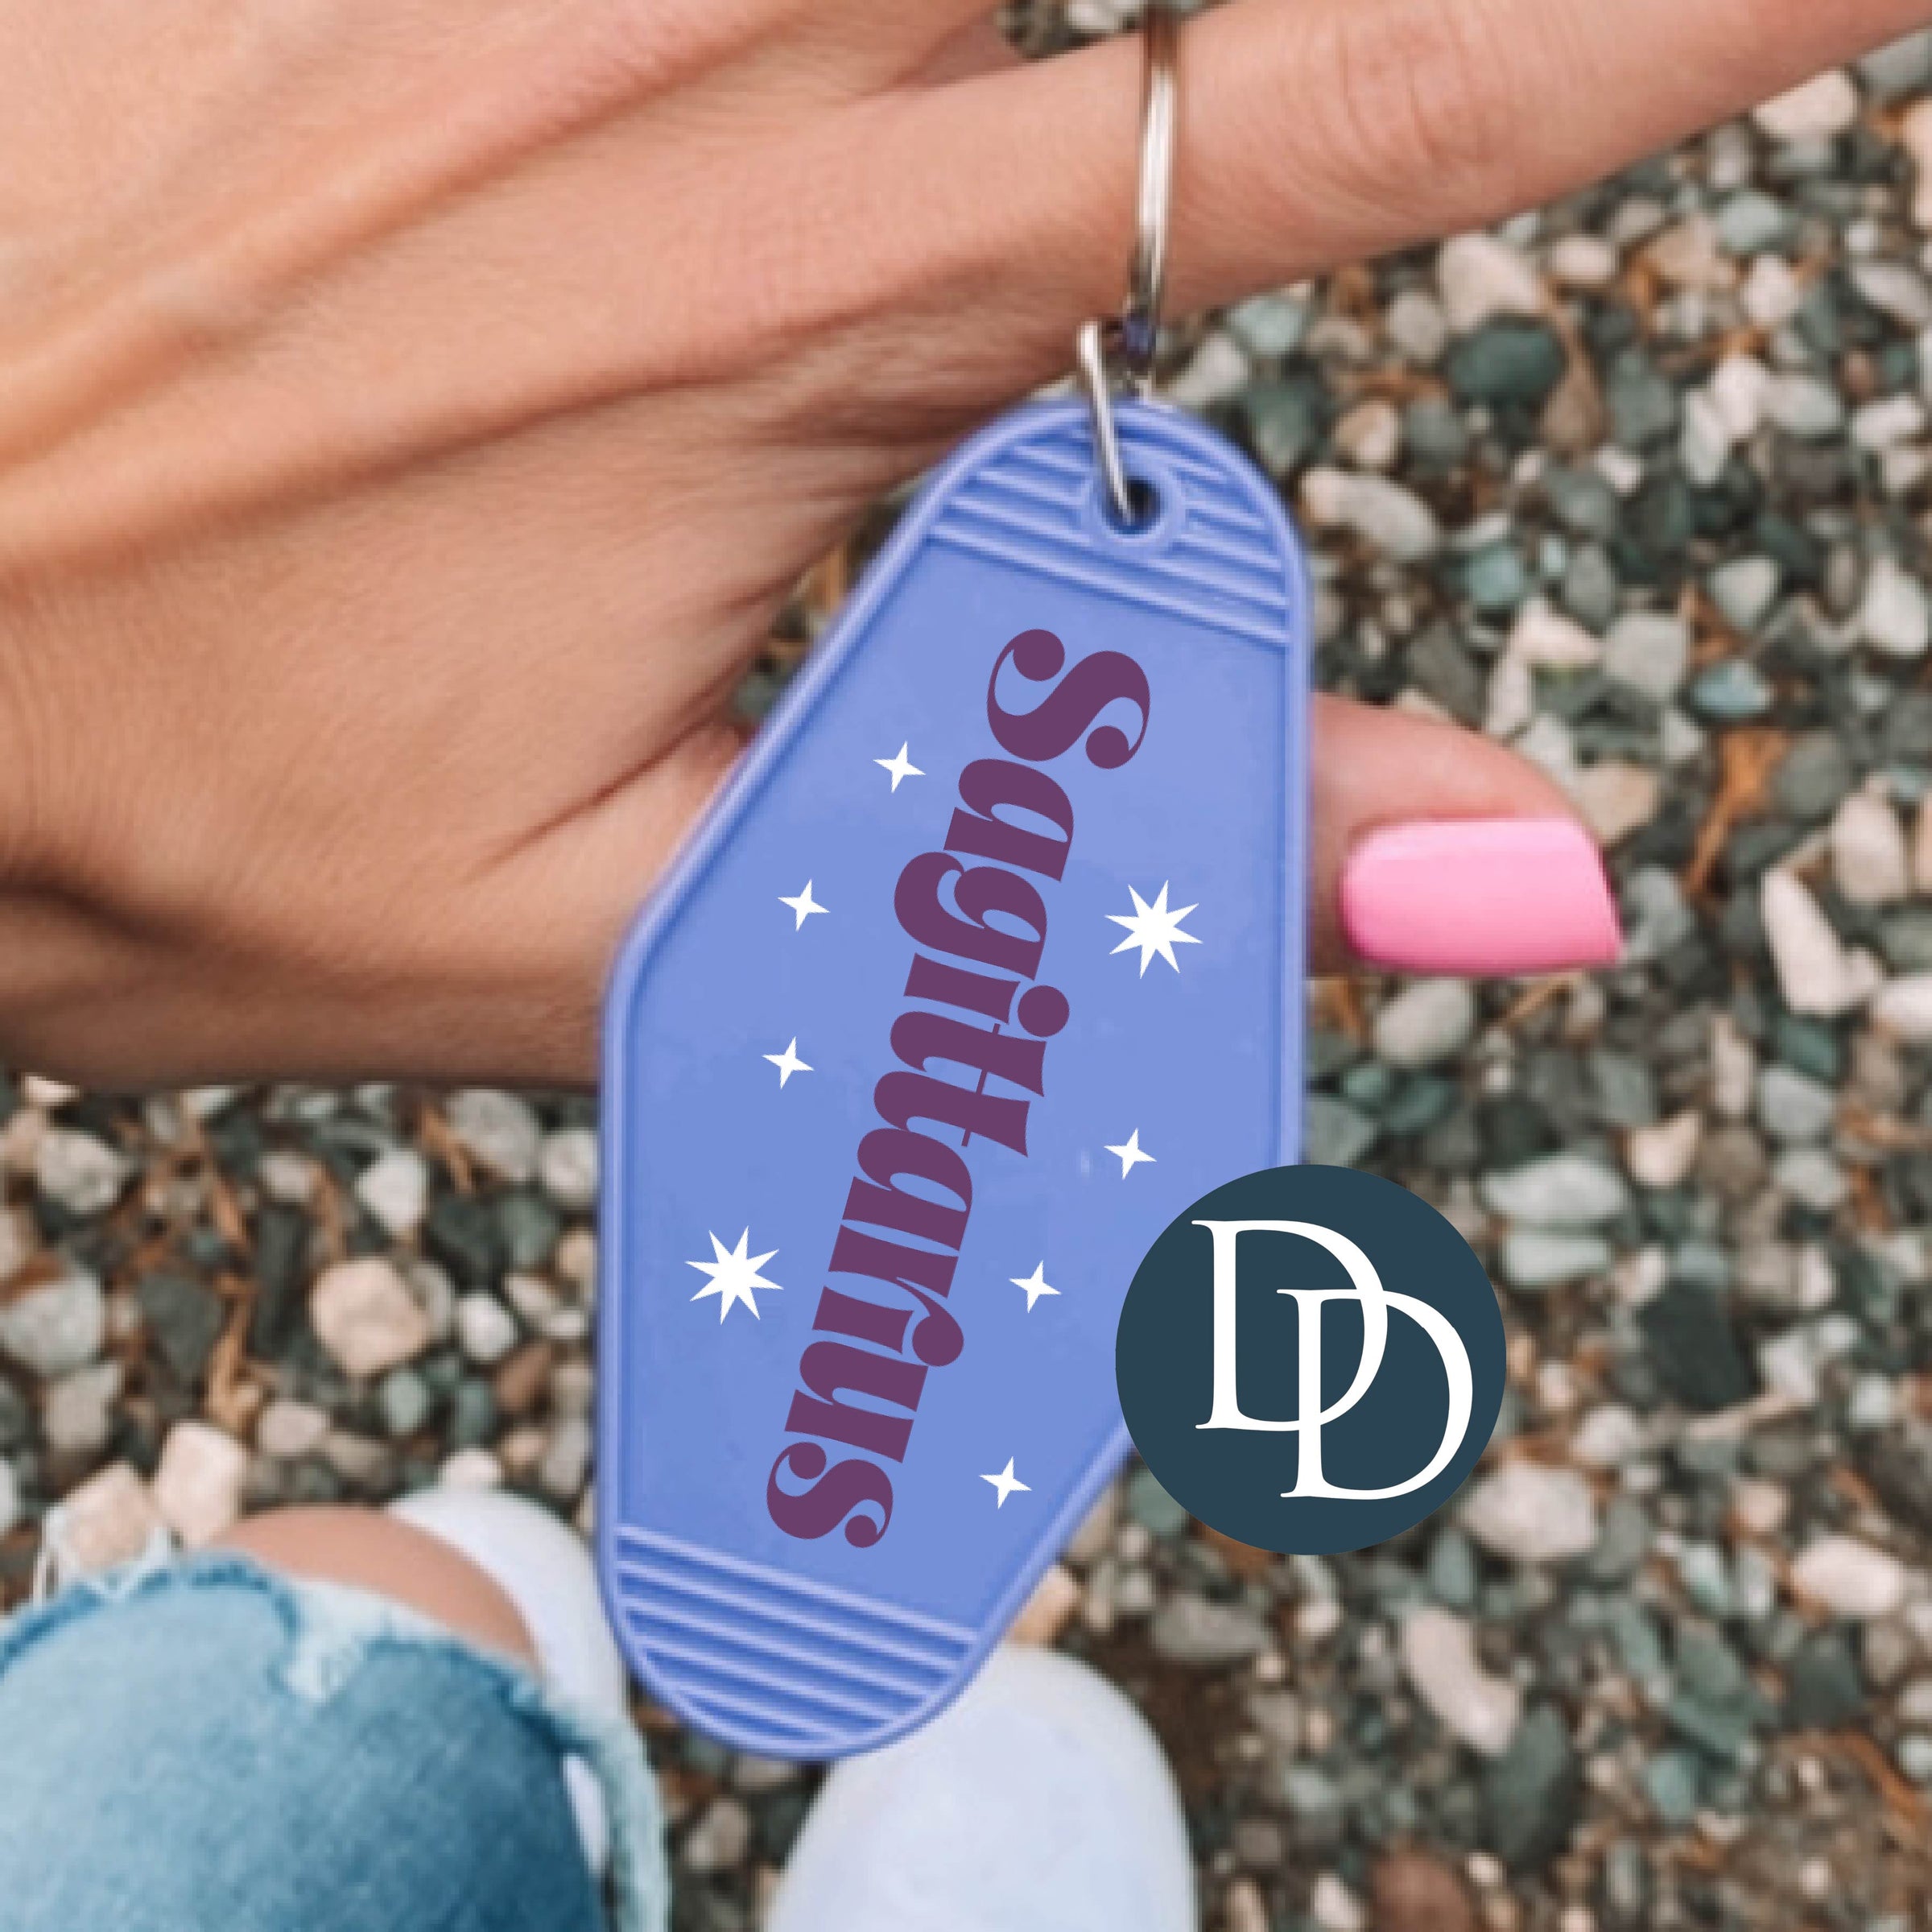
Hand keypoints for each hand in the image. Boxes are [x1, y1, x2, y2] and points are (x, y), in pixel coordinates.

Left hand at [0, 0, 1918, 1085]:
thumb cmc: (165, 823)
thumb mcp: (671, 940)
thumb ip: (1128, 871)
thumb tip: (1535, 872)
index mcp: (827, 326)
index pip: (1382, 109)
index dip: (1685, 1)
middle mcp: (699, 47)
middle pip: (1106, 14)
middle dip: (1091, 154)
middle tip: (823, 418)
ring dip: (882, 105)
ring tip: (615, 368)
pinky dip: (729, 54)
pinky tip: (574, 187)